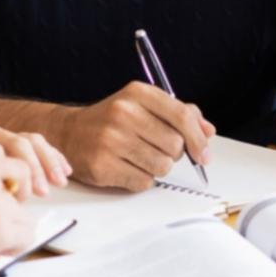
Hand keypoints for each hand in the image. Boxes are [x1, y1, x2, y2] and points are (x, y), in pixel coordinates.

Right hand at [55, 82, 214, 191]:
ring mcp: (111, 140)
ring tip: (139, 158)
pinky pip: (143, 182)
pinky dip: (141, 180)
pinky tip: (126, 167)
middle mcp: (123, 113)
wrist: (67, 133)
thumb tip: (207, 131)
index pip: (182, 116)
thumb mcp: (142, 105)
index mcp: (137, 94)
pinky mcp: (102, 166)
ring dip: (157, 168)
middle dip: (172, 153)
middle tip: (156, 149)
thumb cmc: (110, 120)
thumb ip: (178, 114)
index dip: (198, 139)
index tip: (204, 154)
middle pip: (175, 145)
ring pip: (162, 167)